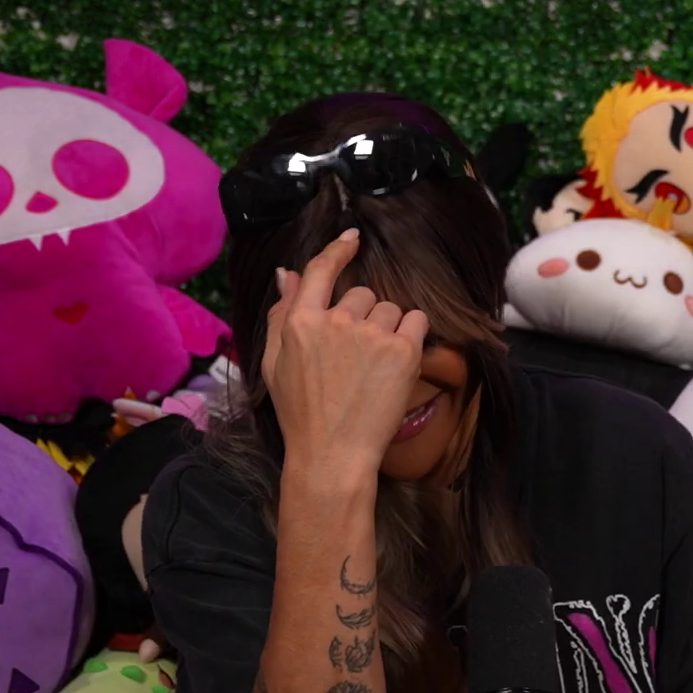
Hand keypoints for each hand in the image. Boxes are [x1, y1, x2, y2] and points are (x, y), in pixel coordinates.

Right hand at [261, 229, 429, 474]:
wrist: (332, 453)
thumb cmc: (301, 413)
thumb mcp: (276, 362)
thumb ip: (282, 314)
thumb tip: (287, 274)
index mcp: (301, 321)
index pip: (321, 270)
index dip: (338, 250)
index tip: (352, 238)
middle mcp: (336, 321)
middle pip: (362, 294)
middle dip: (363, 316)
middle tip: (355, 357)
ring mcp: (371, 334)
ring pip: (390, 309)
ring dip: (388, 328)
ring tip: (374, 367)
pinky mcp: (403, 351)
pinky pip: (417, 320)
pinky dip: (413, 334)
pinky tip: (399, 360)